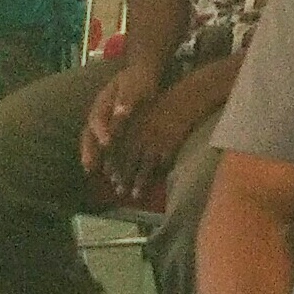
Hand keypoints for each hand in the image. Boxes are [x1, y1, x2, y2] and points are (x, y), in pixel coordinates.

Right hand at [79, 60, 166, 175]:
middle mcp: (98, 111)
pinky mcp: (108, 126)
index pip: (98, 117)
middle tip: (89, 165)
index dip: (101, 131)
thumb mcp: (136, 85)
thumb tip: (121, 111)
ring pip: (90, 138)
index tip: (107, 142)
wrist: (141, 72)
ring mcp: (101, 119)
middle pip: (88, 131)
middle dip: (88, 149)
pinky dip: (100, 154)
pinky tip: (104, 168)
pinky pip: (99, 142)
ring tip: (90, 170)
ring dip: (90, 154)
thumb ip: (128, 98)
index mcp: (104, 100)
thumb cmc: (140, 79)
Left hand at [103, 58, 231, 194]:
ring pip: (142, 166)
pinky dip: (156, 177)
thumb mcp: (143, 111)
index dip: (112, 162)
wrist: (185, 98)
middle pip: (127, 159)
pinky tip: (154, 185)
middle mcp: (139, 134)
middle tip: (118, 190)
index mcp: (131, 125)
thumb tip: (122, 144)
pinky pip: (160, 165)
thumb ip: (132, 126)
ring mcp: (153, 141)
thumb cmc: (165, 103)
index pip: (117, 147)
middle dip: (122, 176)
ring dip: (137, 182)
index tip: (108, 175)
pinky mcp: (168, 146)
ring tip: (133, 196)